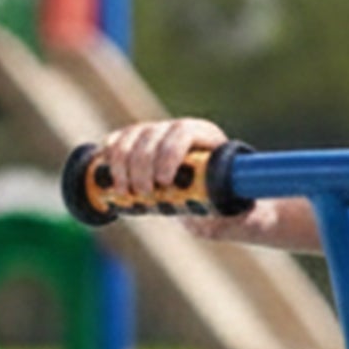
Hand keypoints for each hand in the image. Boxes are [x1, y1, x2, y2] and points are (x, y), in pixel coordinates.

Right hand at [91, 115, 255, 238]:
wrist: (214, 206)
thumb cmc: (230, 208)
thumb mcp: (238, 214)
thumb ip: (237, 216)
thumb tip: (226, 216)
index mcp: (208, 139)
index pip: (185, 131)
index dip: (170, 152)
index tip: (165, 183)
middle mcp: (181, 131)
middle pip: (152, 134)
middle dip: (141, 165)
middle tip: (143, 194)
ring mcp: (158, 136)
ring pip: (132, 136)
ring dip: (122, 164)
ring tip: (126, 192)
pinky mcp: (138, 146)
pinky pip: (118, 141)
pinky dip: (110, 157)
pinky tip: (111, 177)